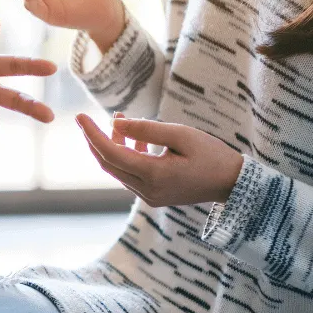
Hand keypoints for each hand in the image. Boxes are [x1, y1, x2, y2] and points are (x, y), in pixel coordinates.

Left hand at [76, 113, 244, 206]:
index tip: (79, 116)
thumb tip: (115, 122)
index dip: (92, 134)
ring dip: (113, 146)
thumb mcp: (181, 135)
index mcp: (153, 175)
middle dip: (95, 140)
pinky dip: (126, 156)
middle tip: (88, 119)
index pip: (111, 153)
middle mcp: (146, 190)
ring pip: (118, 169)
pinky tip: (134, 139)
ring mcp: (148, 196)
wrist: (233, 183)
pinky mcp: (152, 196)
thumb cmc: (212, 154)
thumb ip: (147, 129)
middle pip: (108, 163)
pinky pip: (129, 175)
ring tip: (120, 121)